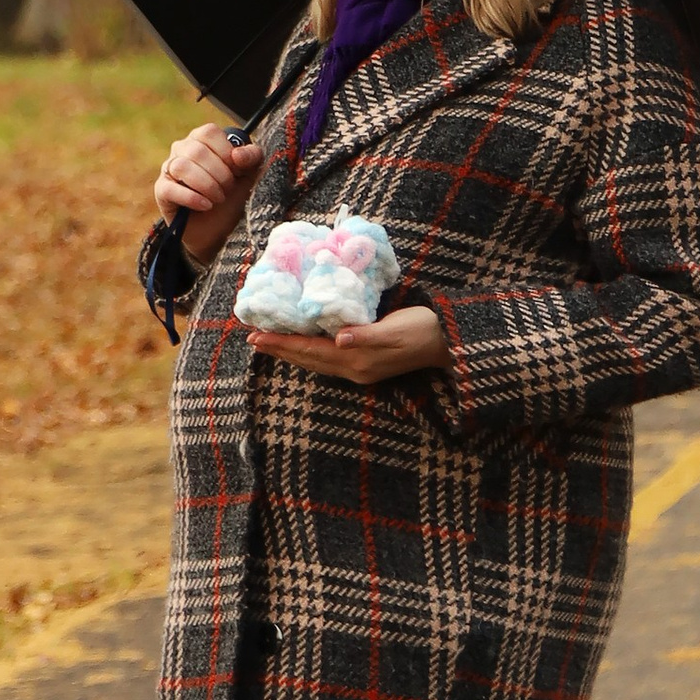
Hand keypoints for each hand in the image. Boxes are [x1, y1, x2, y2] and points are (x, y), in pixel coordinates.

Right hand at [154, 119, 260, 258]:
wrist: (217, 230)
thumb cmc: (231, 197)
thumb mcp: (249, 175)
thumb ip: (252, 158)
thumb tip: (238, 155)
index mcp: (203, 139)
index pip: (209, 132)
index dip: (226, 152)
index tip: (238, 171)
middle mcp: (182, 148)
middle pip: (196, 150)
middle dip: (219, 174)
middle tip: (228, 189)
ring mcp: (169, 168)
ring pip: (182, 166)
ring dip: (206, 185)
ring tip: (218, 199)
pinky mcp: (162, 190)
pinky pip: (170, 189)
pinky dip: (192, 198)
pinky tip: (206, 206)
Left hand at [248, 303, 451, 387]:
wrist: (448, 343)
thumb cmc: (423, 329)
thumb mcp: (396, 329)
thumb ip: (367, 335)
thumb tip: (339, 339)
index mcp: (357, 359)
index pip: (310, 350)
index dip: (283, 343)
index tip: (256, 335)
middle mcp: (354, 369)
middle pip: (308, 359)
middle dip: (279, 349)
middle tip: (251, 338)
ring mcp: (360, 370)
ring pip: (315, 362)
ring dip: (291, 352)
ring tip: (268, 343)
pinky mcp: (366, 365)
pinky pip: (327, 361)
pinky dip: (308, 353)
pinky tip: (303, 347)